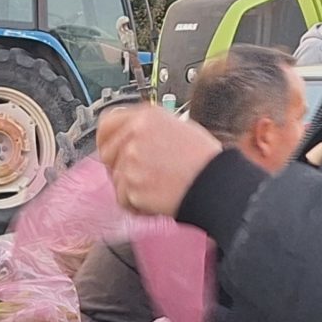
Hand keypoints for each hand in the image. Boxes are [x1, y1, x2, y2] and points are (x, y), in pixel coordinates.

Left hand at [96, 104, 222, 217]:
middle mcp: (135, 134)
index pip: (107, 123)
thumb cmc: (204, 159)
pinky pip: (123, 200)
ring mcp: (131, 160)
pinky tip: (156, 199)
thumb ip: (147, 130)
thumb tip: (131, 139)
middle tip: (140, 176)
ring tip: (157, 188)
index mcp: (146, 116)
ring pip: (116, 180)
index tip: (108, 148)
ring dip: (131, 189)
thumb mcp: (177, 127)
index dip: (106, 139)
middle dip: (119, 168)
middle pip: (106, 154)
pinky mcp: (132, 186)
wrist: (215, 183)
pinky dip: (137, 205)